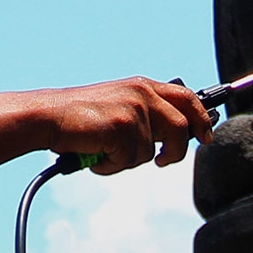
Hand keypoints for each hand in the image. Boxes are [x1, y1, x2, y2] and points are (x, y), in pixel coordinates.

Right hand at [0, 78, 212, 172]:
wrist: (47, 116)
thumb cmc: (78, 118)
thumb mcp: (117, 106)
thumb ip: (144, 115)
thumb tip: (172, 139)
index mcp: (143, 86)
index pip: (187, 97)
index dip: (201, 118)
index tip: (206, 136)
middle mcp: (142, 93)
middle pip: (182, 126)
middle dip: (177, 150)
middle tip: (163, 161)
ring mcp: (134, 110)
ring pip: (151, 153)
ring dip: (127, 161)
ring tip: (104, 153)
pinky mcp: (123, 127)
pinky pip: (130, 161)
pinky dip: (111, 166)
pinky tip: (95, 155)